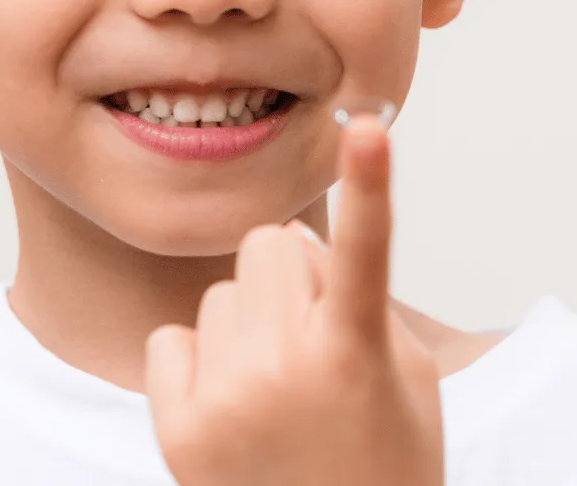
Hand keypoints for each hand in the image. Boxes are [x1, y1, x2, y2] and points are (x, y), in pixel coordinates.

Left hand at [144, 116, 444, 485]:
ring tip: (275, 392)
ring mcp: (226, 399)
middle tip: (312, 342)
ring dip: (247, 324)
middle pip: (269, 246)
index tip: (368, 124)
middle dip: (290, 279)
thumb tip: (285, 239)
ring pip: (220, 294)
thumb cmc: (384, 462)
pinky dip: (198, 363)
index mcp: (358, 352)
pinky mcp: (178, 429)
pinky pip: (172, 340)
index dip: (371, 183)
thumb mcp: (404, 376)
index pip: (367, 249)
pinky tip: (229, 409)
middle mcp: (288, 369)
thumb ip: (354, 296)